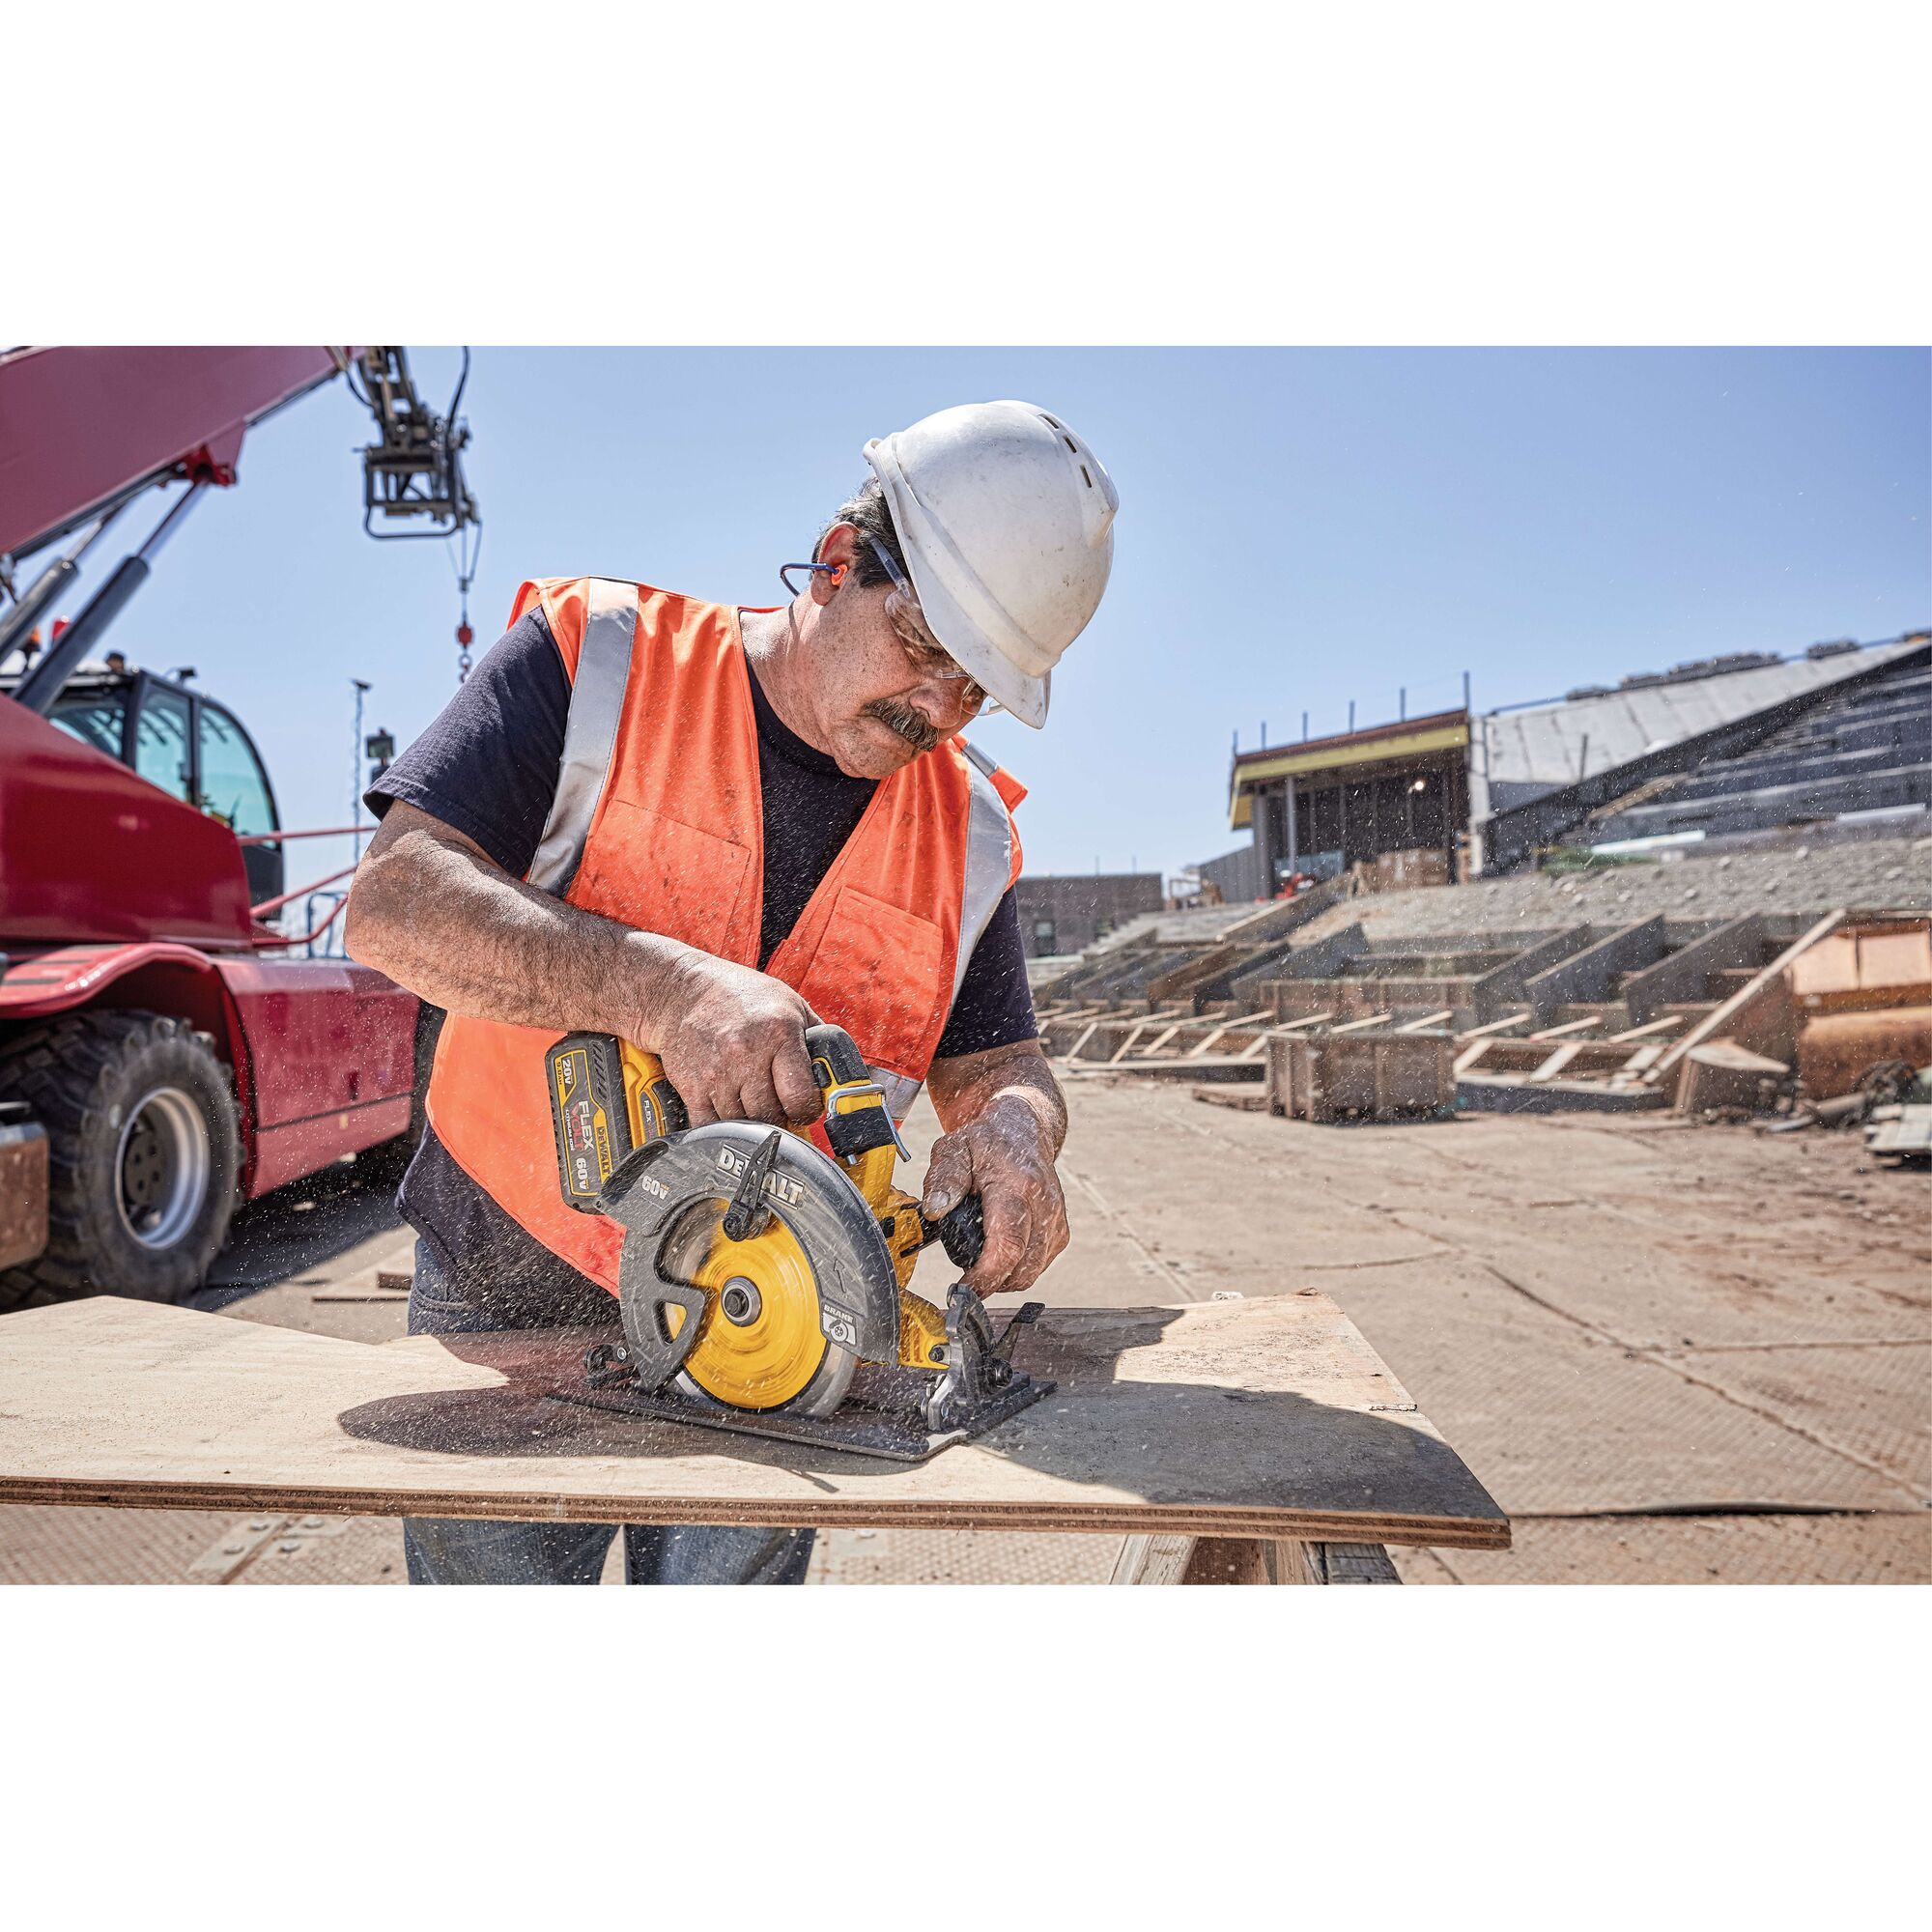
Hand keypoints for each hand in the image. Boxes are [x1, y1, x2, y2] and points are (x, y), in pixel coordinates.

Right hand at [633, 944, 821, 1127]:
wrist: (680, 990)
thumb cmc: (738, 995)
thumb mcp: (789, 1003)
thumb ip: (816, 1036)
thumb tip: (837, 1070)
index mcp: (778, 1033)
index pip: (801, 1096)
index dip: (807, 1109)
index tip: (805, 1107)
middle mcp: (747, 1054)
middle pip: (772, 1115)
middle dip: (780, 1115)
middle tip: (779, 1105)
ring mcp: (717, 1073)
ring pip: (744, 1123)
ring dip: (752, 1120)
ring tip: (753, 1100)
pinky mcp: (691, 1087)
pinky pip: (711, 1125)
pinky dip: (723, 1125)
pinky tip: (730, 1107)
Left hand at [919, 1091, 1068, 1298]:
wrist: (1022, 1130)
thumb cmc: (985, 1142)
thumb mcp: (953, 1150)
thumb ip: (942, 1179)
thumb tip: (934, 1210)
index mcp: (1017, 1185)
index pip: (1008, 1244)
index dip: (986, 1276)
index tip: (963, 1288)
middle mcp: (1044, 1204)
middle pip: (1023, 1267)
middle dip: (992, 1281)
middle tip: (965, 1277)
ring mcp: (1057, 1219)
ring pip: (1033, 1272)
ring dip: (1005, 1277)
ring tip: (981, 1260)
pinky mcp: (1061, 1231)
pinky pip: (1040, 1265)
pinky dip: (1019, 1268)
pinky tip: (1000, 1251)